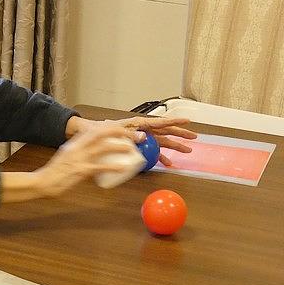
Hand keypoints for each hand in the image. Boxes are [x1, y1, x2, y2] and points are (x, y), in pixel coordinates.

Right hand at [33, 124, 139, 197]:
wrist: (44, 181)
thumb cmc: (55, 171)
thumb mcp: (66, 155)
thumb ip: (77, 152)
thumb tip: (90, 152)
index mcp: (74, 143)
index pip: (93, 130)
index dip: (107, 127)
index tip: (118, 128)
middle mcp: (77, 147)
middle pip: (100, 134)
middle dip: (116, 132)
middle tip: (128, 135)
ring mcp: (80, 158)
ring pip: (103, 148)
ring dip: (118, 147)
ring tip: (130, 148)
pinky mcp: (81, 170)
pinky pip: (101, 167)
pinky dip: (114, 167)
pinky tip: (123, 168)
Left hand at [66, 115, 196, 165]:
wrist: (89, 135)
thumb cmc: (100, 130)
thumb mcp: (114, 131)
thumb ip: (128, 134)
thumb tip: (144, 137)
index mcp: (137, 123)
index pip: (159, 121)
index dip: (175, 121)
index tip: (188, 120)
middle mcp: (141, 129)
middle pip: (165, 131)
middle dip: (180, 134)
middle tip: (194, 138)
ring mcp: (140, 138)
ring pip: (161, 142)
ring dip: (174, 147)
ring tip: (187, 151)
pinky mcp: (136, 147)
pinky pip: (152, 152)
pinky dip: (160, 158)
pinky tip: (168, 164)